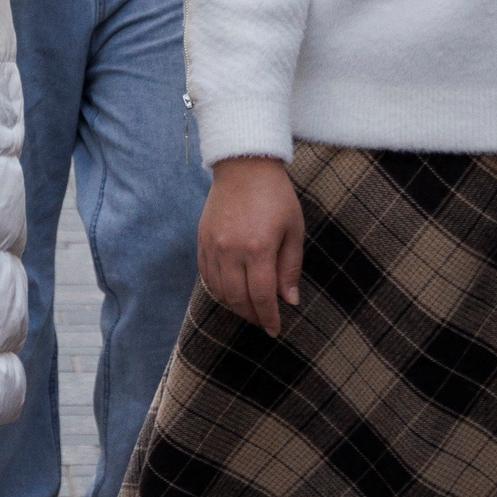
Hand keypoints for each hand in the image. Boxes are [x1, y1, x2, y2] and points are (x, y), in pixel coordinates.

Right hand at [198, 157, 306, 335]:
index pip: (261, 296)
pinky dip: (218, 290)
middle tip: (263, 321)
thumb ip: (290, 267)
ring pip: (220, 291)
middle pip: (238, 298)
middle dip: (252, 315)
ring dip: (235, 306)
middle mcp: (232, 251)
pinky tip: (231, 292)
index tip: (274, 329)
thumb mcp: (294, 229)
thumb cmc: (276, 196)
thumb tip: (289, 300)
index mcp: (258, 249)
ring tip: (249, 309)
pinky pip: (207, 276)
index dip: (268, 317)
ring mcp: (214, 247)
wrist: (244, 166)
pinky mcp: (202, 241)